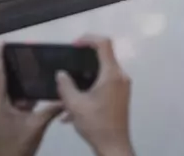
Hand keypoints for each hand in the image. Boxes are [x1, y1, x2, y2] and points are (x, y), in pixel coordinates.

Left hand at [0, 46, 62, 155]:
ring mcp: (4, 112)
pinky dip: (29, 95)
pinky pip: (20, 101)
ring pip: (15, 92)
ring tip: (38, 67)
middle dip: (16, 67)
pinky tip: (42, 88)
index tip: (1, 43)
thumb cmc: (17, 144)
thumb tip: (67, 96)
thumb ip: (52, 108)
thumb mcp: (36, 125)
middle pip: (7, 81)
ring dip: (25, 82)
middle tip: (28, 52)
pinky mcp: (10, 118)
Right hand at [56, 36, 133, 155]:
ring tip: (66, 91)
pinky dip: (90, 88)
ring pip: (102, 72)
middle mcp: (121, 76)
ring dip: (84, 78)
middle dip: (83, 60)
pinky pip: (104, 83)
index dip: (88, 38)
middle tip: (67, 64)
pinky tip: (73, 107)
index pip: (104, 44)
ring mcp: (122, 85)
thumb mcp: (75, 105)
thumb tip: (61, 73)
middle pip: (103, 56)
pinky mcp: (121, 94)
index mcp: (112, 74)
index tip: (74, 44)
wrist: (114, 145)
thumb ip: (65, 85)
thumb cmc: (96, 124)